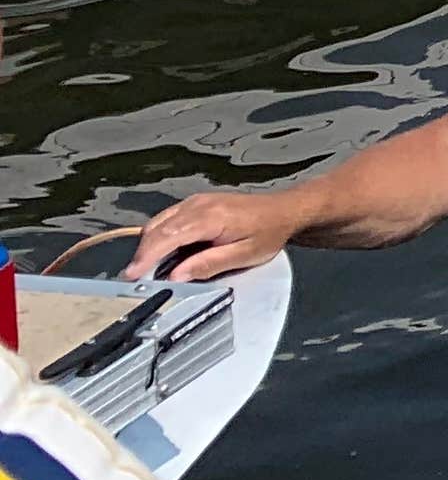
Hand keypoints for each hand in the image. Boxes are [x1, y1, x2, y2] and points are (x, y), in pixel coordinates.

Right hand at [131, 190, 299, 280]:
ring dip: (149, 245)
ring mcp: (196, 201)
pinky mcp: (197, 203)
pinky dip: (159, 235)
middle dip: (142, 253)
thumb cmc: (268, 232)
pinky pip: (168, 217)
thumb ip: (208, 265)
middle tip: (134, 278)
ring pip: (159, 222)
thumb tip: (176, 276)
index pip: (168, 236)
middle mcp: (199, 204)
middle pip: (157, 228)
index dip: (147, 256)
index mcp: (211, 217)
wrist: (284, 210)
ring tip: (146, 269)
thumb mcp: (244, 255)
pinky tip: (162, 253)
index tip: (132, 275)